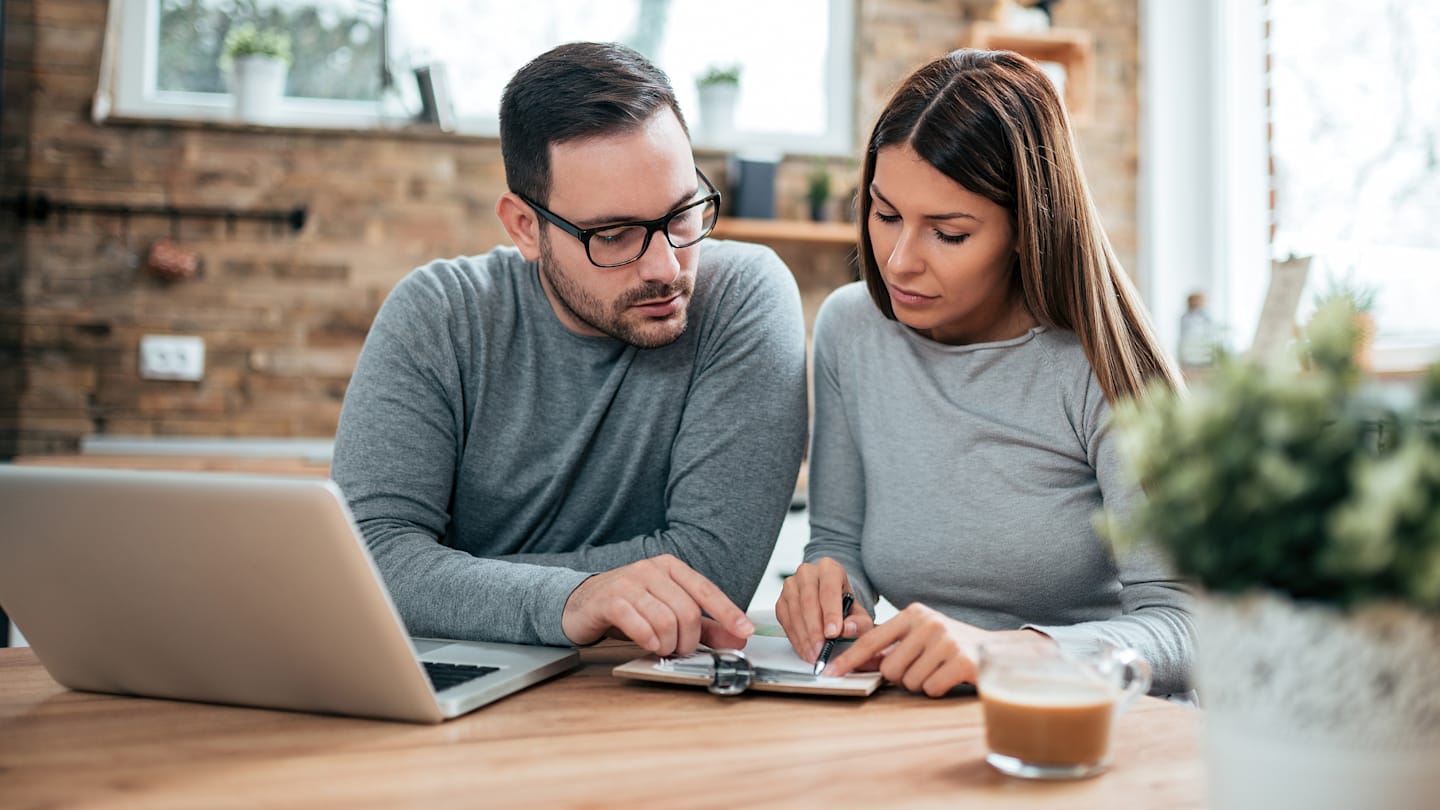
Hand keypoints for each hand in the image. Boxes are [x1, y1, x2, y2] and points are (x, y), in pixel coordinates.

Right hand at [561, 554, 753, 655]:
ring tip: (662, 648)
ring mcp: (629, 582)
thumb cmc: (629, 606)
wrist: (581, 603)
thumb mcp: (669, 613)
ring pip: (665, 620)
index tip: (745, 632)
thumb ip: (705, 626)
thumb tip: (738, 638)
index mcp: (671, 568)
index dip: (728, 613)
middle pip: (687, 611)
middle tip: (681, 650)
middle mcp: (651, 570)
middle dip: (689, 640)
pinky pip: (638, 624)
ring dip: (669, 643)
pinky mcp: (609, 600)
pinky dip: (648, 640)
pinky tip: (649, 645)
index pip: (706, 590)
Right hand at [774, 557, 874, 662]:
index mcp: (829, 568)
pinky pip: (785, 620)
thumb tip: (847, 629)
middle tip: (821, 650)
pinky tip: (804, 649)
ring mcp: (791, 585)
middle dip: (815, 630)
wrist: (830, 600)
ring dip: (803, 636)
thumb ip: (859, 622)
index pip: (829, 589)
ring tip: (813, 654)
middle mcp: (807, 572)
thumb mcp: (859, 613)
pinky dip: (794, 637)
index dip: (830, 613)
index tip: (833, 633)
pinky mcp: (781, 600)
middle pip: (809, 601)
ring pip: (794, 612)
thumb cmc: (844, 604)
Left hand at [824, 603, 1044, 697]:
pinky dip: (938, 689)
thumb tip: (856, 663)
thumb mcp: (921, 637)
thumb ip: (891, 646)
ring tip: (940, 670)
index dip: (849, 659)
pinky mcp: (961, 660)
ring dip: (923, 683)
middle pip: (890, 668)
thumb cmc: (952, 645)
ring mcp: (945, 640)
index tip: (829, 673)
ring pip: (909, 681)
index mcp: (914, 614)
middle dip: (903, 676)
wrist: (999, 650)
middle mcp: (928, 623)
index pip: (871, 640)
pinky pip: (931, 688)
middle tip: (925, 667)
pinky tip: (951, 677)